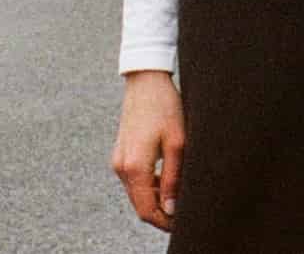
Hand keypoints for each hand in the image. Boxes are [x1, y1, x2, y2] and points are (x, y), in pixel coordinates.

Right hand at [112, 70, 185, 231]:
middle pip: (140, 205)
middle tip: (184, 211)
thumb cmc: (165, 108)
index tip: (183, 222)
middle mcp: (121, 168)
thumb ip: (173, 179)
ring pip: (137, 194)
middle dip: (161, 213)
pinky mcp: (121, 155)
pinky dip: (148, 186)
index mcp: (134, 167)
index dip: (165, 222)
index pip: (147, 211)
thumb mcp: (177, 143)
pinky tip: (166, 178)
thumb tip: (172, 209)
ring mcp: (118, 161)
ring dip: (156, 199)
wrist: (146, 81)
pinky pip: (134, 181)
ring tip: (179, 193)